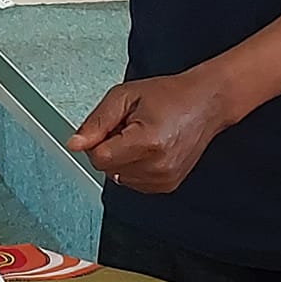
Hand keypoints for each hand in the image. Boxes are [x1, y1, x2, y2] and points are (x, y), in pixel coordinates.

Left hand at [67, 70, 231, 194]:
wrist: (205, 103)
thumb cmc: (170, 96)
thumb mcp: (124, 96)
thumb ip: (96, 122)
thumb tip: (75, 144)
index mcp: (147, 143)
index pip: (99, 158)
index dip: (98, 140)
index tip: (112, 126)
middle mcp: (158, 166)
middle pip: (107, 169)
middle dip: (111, 147)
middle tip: (131, 127)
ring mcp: (164, 179)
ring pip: (118, 177)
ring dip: (123, 158)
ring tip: (143, 136)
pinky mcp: (167, 186)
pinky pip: (133, 181)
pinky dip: (135, 166)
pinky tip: (150, 149)